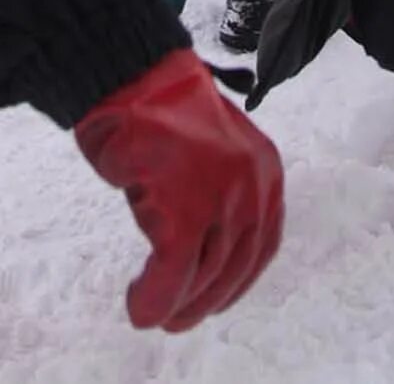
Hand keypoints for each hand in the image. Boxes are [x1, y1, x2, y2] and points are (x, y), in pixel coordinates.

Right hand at [72, 48, 282, 331]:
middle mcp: (252, 184)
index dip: (239, 280)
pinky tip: (139, 307)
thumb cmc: (157, 106)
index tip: (217, 298)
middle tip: (181, 320)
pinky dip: (155, 297)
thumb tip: (206, 241)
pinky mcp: (183, 207)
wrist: (128, 72)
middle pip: (236, 264)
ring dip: (179, 305)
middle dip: (208, 300)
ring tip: (155, 316)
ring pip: (205, 273)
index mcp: (265, 169)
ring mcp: (220, 197)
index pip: (262, 242)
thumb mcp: (210, 148)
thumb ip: (219, 187)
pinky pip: (173, 271)